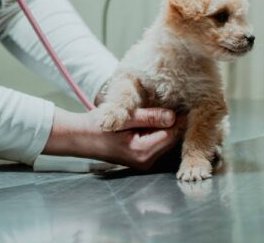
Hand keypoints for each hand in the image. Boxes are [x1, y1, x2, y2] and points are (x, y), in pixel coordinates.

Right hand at [42, 107, 186, 170]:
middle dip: (173, 122)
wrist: (80, 137)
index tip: (184, 102)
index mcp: (142, 151)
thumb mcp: (123, 117)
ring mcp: (144, 161)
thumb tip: (173, 116)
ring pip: (165, 140)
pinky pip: (157, 142)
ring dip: (165, 125)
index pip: (171, 134)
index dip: (178, 118)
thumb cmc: (97, 126)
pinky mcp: (142, 158)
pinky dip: (158, 130)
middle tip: (177, 101)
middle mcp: (146, 161)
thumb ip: (149, 117)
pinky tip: (153, 118)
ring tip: (164, 107)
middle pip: (171, 138)